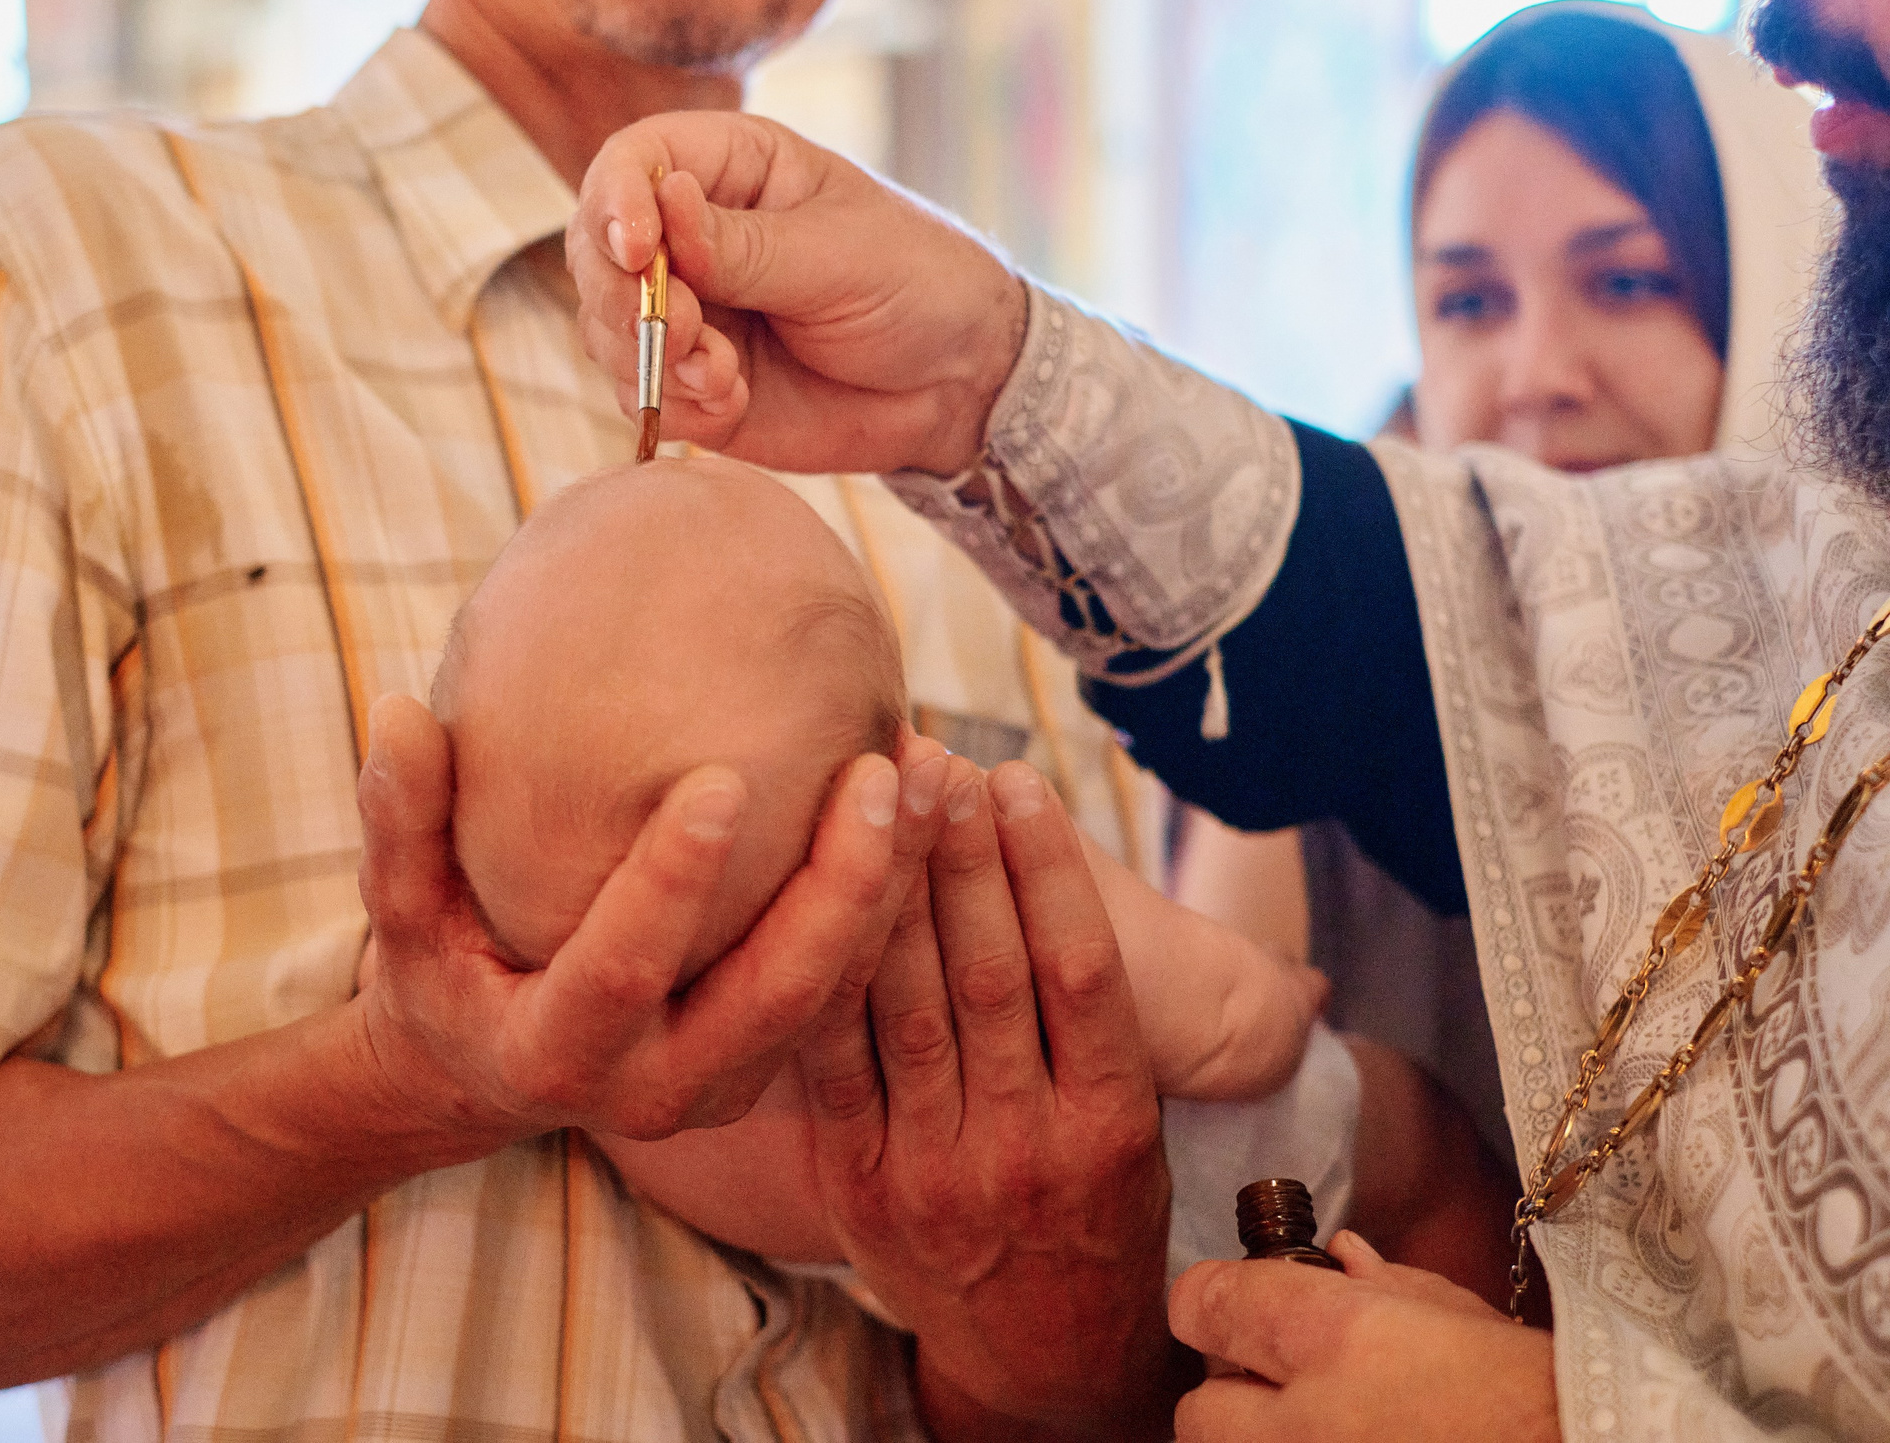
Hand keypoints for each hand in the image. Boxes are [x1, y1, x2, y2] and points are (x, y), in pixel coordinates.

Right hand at [354, 694, 948, 1149]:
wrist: (485, 1072)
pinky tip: (930, 805)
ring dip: (893, 888)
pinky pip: (852, 992)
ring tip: (932, 770)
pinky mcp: (772, 1067)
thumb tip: (395, 710)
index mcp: (553, 1052)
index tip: (722, 782)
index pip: (623, 969)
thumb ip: (398, 817)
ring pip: (834, 996)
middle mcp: (652, 1090)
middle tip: (882, 774)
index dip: (669, 884)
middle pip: (773, 995)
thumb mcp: (398, 907)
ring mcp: (726, 1086)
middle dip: (839, 887)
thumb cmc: (437, 966)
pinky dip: (897, 902)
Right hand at [568, 113, 1031, 476]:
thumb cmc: (916, 282)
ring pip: (606, 330)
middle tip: (690, 330)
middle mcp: (690, 237)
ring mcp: (688, 312)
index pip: (632, 162)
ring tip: (723, 375)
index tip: (637, 251)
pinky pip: (643, 395)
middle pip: (596, 251)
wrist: (961, 382)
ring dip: (651, 357)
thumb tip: (662, 202)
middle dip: (626, 297)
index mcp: (729, 169)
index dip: (615, 202)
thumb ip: (743, 244)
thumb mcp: (837, 253)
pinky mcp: (693, 383)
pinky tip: (734, 401)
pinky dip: (674, 403)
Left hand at [799, 755, 1183, 1438]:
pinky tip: (817, 895)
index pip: (1082, 972)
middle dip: (955, 855)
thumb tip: (1305, 978)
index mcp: (1111, 1124)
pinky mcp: (861, 1186)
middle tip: (930, 758)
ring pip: (908, 1006)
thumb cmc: (1096, 1220)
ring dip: (888, 891)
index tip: (1019, 779)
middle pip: (988, 974)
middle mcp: (1028, 1146)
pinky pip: (836, 1065)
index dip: (1048, 868)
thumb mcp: (1144, 1142)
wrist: (1041, 1364)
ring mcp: (939, 1169)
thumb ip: (1137, 1037)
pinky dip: (826, 974)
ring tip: (874, 798)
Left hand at [1169, 1231, 1560, 1442]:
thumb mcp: (1456, 1315)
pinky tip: (1359, 1438)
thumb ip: (1383, 1284)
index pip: (1201, 1305)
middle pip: (1199, 1411)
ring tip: (1335, 1422)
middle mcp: (1307, 1424)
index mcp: (1334, 1339)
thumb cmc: (1530, 1396)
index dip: (1216, 1304)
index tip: (1235, 1309)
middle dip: (1233, 1398)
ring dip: (1267, 1439)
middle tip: (1285, 1390)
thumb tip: (1336, 1258)